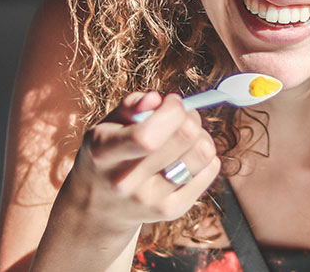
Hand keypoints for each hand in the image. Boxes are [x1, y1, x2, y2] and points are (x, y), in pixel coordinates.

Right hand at [61, 91, 220, 231]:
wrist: (99, 208)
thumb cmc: (108, 154)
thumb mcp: (107, 125)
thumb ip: (130, 106)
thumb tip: (156, 99)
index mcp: (103, 153)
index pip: (147, 136)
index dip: (171, 111)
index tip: (172, 102)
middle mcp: (125, 181)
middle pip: (184, 139)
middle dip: (189, 117)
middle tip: (181, 116)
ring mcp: (150, 200)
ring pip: (202, 153)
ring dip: (201, 135)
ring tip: (186, 135)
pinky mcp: (172, 210)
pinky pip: (210, 169)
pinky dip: (207, 155)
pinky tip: (188, 155)